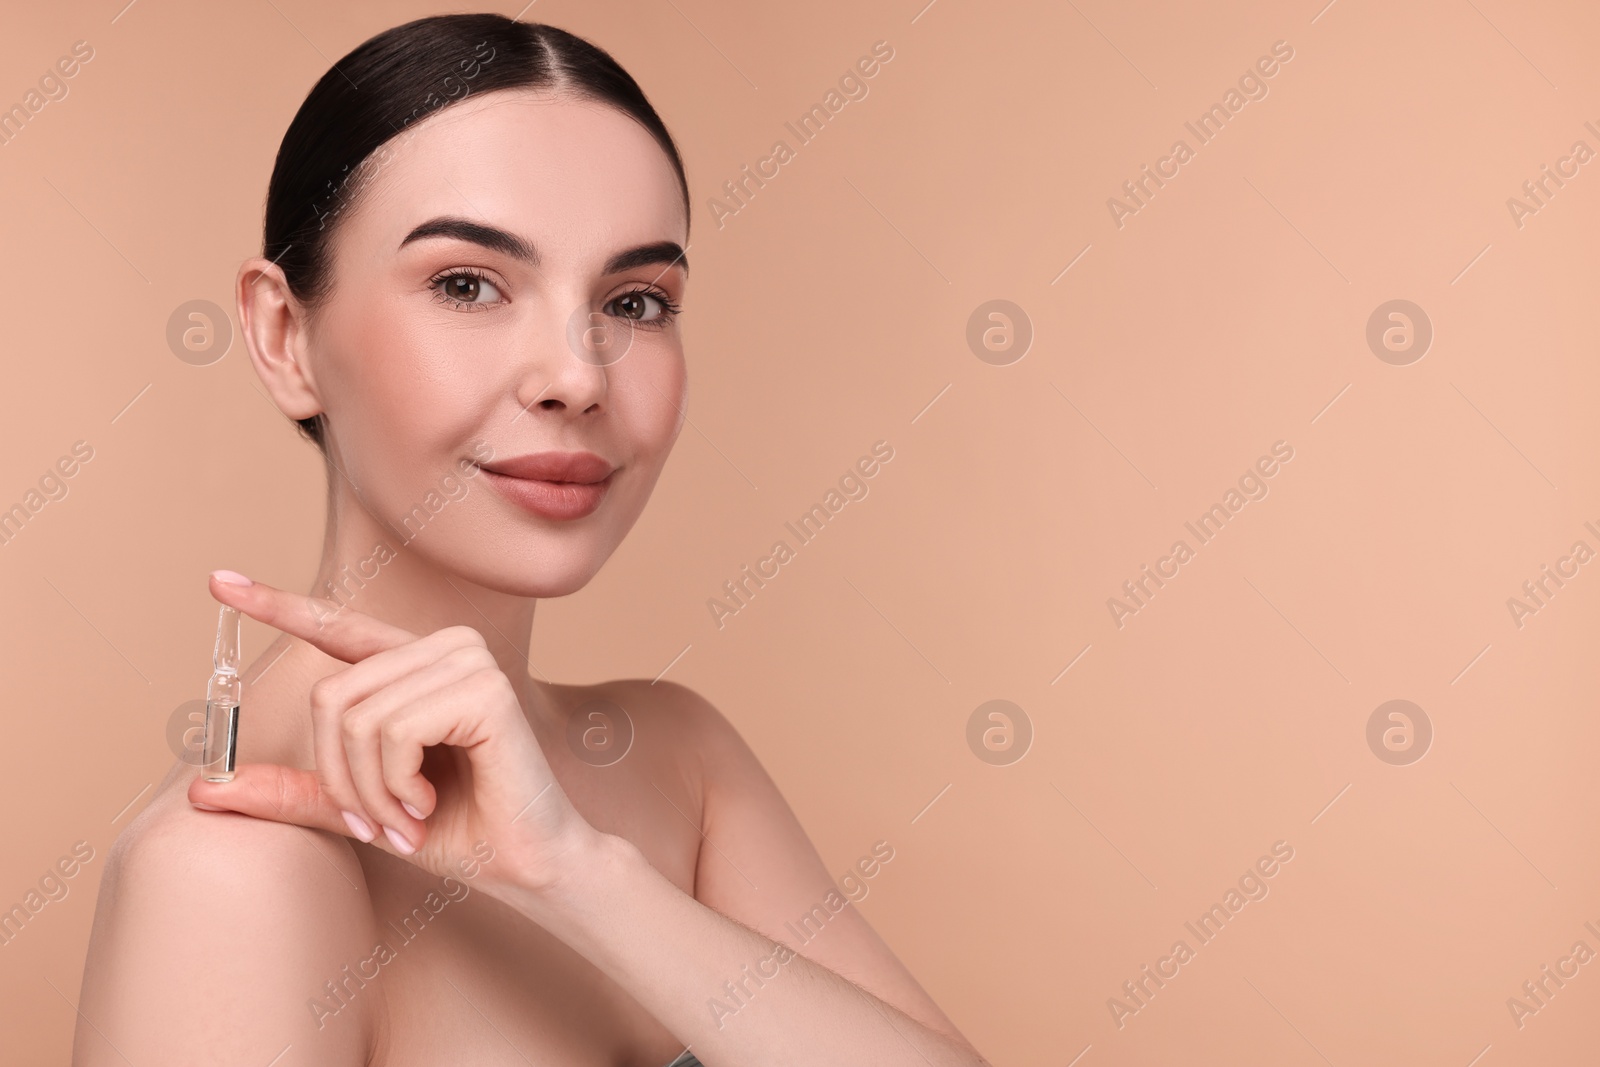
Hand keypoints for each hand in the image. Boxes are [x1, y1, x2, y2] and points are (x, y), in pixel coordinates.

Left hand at [187, 570, 597, 901]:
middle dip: (342, 777)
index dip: (278, 605)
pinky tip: (429, 802)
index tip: (220, 581)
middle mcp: (445, 648)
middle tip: (380, 820)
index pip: (339, 627)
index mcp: (417, 665)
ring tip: (408, 815)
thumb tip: (203, 790)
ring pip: (357, 718)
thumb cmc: (457, 831)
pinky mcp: (485, 690)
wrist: (528, 865)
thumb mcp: (360, 808)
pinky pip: (393, 731)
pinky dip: (396, 783)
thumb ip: (295, 791)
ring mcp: (469, 661)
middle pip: (331, 697)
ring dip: (370, 789)